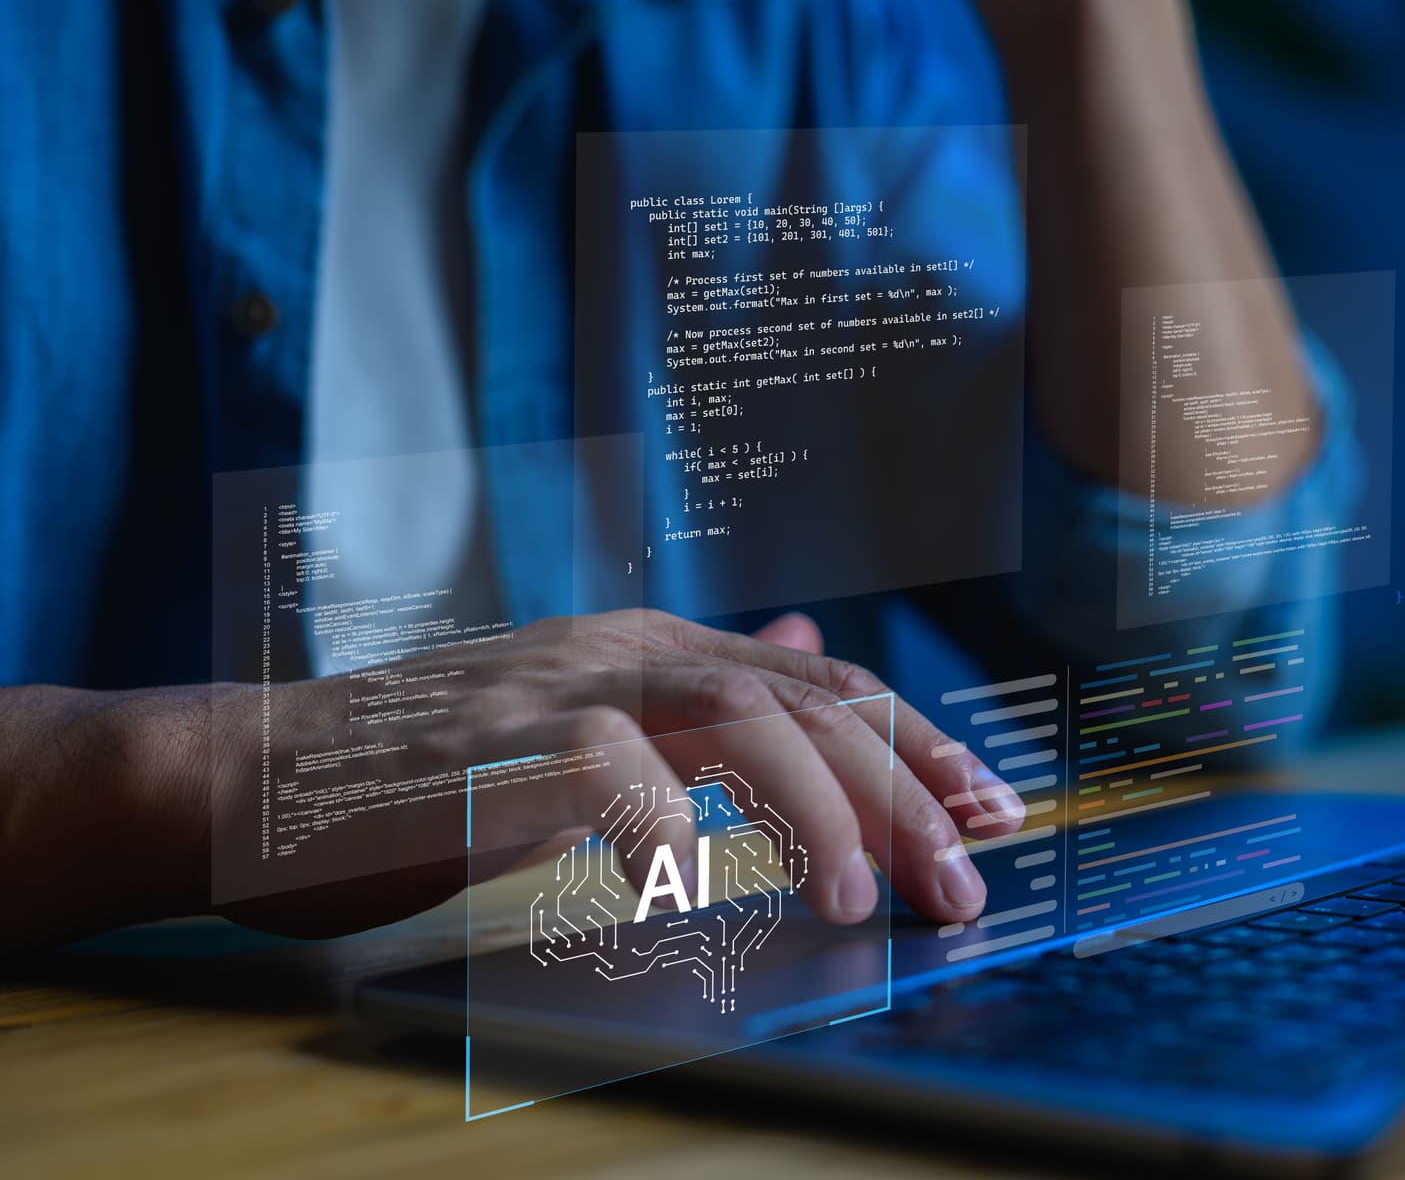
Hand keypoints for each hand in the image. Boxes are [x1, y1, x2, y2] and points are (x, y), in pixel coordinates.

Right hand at [194, 609, 1024, 937]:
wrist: (268, 770)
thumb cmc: (438, 770)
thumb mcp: (590, 717)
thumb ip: (699, 694)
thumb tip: (809, 646)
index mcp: (660, 651)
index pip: (825, 685)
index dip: (919, 745)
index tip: (993, 811)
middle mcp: (628, 653)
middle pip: (805, 703)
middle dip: (903, 790)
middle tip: (964, 878)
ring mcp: (562, 689)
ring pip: (731, 717)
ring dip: (812, 810)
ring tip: (862, 900)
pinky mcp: (494, 744)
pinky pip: (602, 770)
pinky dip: (659, 823)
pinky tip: (688, 884)